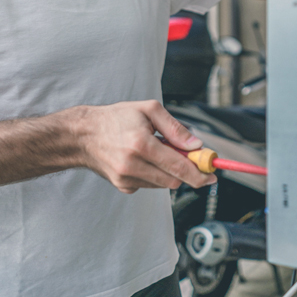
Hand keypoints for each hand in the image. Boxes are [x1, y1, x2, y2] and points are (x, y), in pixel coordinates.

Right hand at [76, 100, 216, 193]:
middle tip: (190, 159)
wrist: (82, 135)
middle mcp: (132, 165)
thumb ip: (175, 128)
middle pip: (173, 180)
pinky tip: (142, 160)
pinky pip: (149, 185)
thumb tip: (196, 146)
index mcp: (141, 144)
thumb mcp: (148, 110)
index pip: (178, 167)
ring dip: (169, 171)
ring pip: (162, 184)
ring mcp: (125, 178)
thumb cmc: (117, 118)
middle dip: (187, 173)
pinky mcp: (122, 186)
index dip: (199, 173)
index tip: (213, 175)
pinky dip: (154, 175)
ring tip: (157, 151)